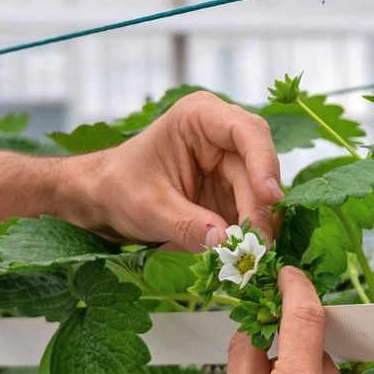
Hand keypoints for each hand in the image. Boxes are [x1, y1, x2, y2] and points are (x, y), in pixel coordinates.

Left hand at [70, 90, 281, 250]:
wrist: (104, 199)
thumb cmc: (120, 188)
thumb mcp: (149, 207)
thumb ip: (187, 224)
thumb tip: (224, 242)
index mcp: (199, 117)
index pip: (245, 131)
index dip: (263, 161)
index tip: (269, 196)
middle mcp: (221, 135)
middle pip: (257, 166)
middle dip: (259, 206)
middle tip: (258, 245)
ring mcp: (229, 163)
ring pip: (259, 192)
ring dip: (258, 224)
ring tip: (252, 256)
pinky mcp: (231, 190)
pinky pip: (250, 209)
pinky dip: (250, 231)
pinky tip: (247, 253)